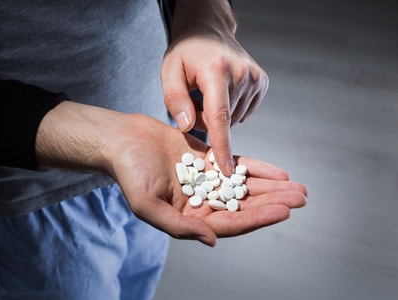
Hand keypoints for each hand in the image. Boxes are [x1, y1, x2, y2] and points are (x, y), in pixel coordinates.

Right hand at [36, 102, 305, 246]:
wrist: (123, 140)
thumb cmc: (129, 173)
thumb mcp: (147, 205)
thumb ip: (179, 226)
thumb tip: (212, 241)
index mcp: (188, 218)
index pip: (229, 222)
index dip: (256, 218)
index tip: (282, 211)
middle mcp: (201, 202)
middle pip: (243, 205)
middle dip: (273, 202)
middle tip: (301, 198)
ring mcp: (206, 181)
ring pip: (244, 186)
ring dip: (271, 187)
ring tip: (298, 187)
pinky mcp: (207, 160)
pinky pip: (236, 166)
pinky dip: (257, 168)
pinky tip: (277, 172)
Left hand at [161, 0, 268, 175]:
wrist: (209, 32)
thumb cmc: (186, 54)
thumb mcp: (169, 71)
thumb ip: (175, 99)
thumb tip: (188, 128)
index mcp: (217, 70)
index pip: (220, 116)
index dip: (222, 146)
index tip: (226, 170)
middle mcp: (242, 73)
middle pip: (224, 120)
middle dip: (206, 122)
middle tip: (194, 102)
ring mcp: (256, 78)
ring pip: (234, 118)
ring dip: (218, 116)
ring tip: (207, 94)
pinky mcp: (262, 82)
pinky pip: (243, 111)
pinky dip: (230, 110)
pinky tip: (222, 93)